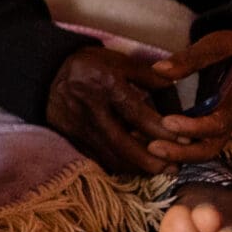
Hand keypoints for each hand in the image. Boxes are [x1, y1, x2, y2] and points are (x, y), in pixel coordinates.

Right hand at [44, 46, 186, 174]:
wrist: (45, 72)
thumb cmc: (90, 65)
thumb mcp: (119, 60)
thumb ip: (149, 76)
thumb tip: (177, 87)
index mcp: (105, 85)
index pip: (137, 114)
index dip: (162, 130)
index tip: (185, 141)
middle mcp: (90, 109)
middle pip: (123, 144)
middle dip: (151, 161)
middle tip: (174, 168)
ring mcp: (78, 127)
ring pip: (110, 157)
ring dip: (136, 168)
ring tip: (159, 171)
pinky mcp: (70, 139)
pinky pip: (97, 159)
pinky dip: (118, 166)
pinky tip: (134, 168)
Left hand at [145, 28, 231, 159]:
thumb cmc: (229, 49)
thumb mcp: (213, 47)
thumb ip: (189, 59)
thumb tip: (158, 69)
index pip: (217, 125)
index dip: (193, 128)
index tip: (167, 121)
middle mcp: (226, 121)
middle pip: (209, 149)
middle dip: (181, 152)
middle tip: (152, 147)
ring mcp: (215, 126)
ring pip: (198, 151)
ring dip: (173, 154)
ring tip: (143, 147)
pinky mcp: (203, 126)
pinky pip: (189, 143)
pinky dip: (170, 145)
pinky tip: (143, 139)